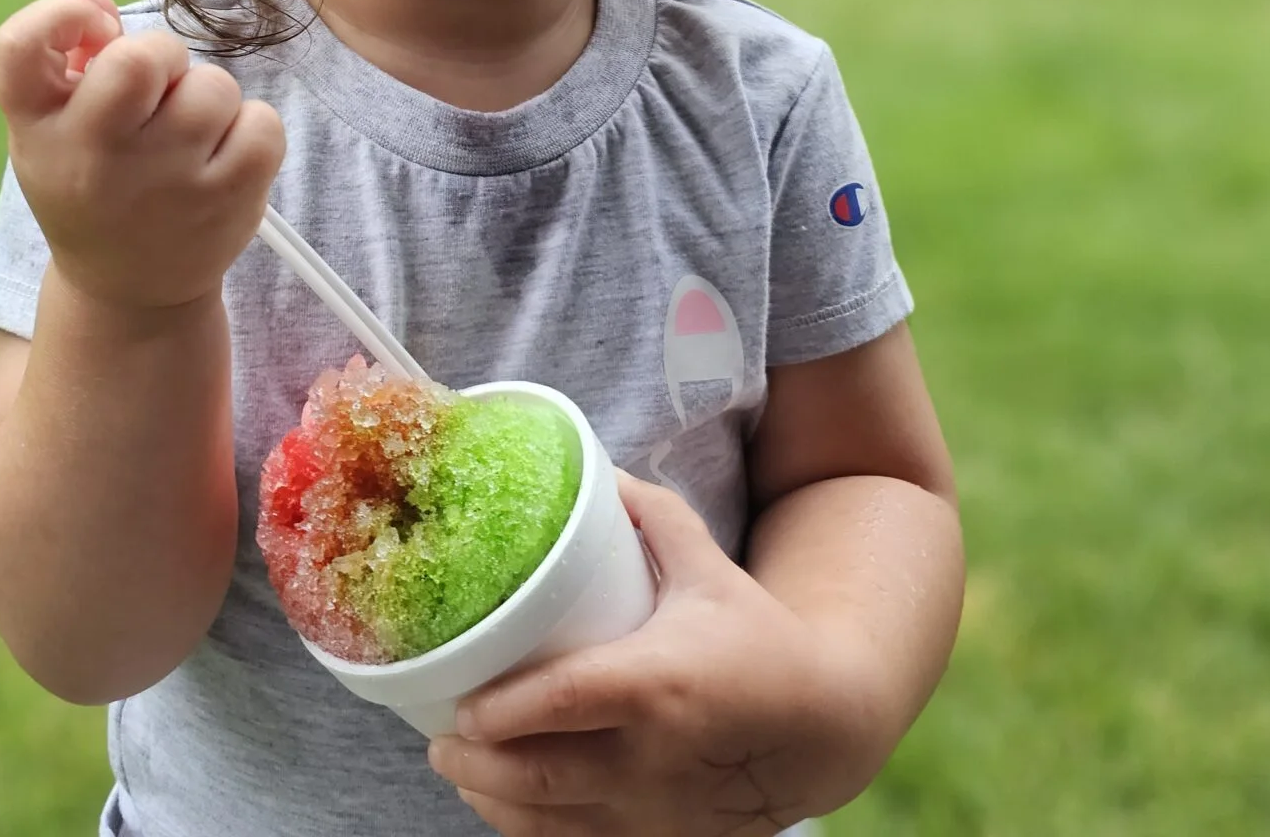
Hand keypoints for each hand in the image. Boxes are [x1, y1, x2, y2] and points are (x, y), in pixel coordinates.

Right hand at [0, 0, 284, 315]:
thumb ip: (67, 48)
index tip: (90, 31)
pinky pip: (261, 122)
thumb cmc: (91, 182)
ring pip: (212, 87)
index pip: (18, 47)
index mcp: (36, 127)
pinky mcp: (226, 201)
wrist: (128, 291)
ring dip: (206, 99)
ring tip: (187, 136)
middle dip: (160, 57)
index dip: (57, 16)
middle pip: (140, 58)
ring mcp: (164, 183)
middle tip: (156, 90)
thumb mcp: (58, 123)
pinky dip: (251, 130)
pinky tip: (222, 158)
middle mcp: (92, 155)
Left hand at [428, 476, 890, 835]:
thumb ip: (653, 515)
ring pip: (550, 823)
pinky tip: (508, 806)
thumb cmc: (760, 641)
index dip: (503, 711)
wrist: (828, 728)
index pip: (565, 704)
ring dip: (494, 801)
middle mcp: (652, 759)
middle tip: (441, 741)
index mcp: (659, 685)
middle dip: (475, 765)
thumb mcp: (709, 569)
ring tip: (461, 769)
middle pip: (540, 776)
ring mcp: (656, 813)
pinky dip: (534, 832)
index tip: (461, 706)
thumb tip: (595, 469)